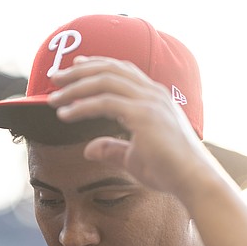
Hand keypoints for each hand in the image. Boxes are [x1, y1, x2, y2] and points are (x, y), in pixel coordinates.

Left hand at [47, 55, 217, 197]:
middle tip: (54, 78)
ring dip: (75, 87)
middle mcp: (153, 93)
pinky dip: (81, 106)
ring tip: (53, 98)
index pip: (123, 70)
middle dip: (78, 71)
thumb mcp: (134, 157)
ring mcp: (149, 102)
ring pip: (104, 81)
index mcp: (155, 97)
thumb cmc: (169, 171)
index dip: (97, 65)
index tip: (74, 66)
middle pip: (110, 69)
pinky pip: (104, 103)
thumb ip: (112, 149)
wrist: (193, 181)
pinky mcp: (142, 115)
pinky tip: (65, 114)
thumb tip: (89, 149)